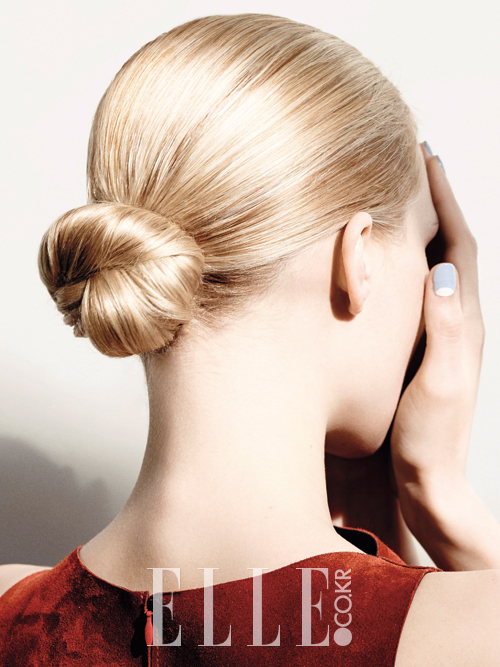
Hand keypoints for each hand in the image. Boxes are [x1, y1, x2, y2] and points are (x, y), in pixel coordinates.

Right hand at [390, 145, 484, 516]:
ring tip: (403, 197)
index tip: (427, 159)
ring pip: (435, 264)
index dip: (445, 200)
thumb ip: (444, 329)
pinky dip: (409, 260)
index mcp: (462, 323)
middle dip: (437, 200)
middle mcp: (456, 321)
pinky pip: (418, 289)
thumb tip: (441, 271)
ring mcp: (438, 334)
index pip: (458, 246)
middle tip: (414, 164)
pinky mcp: (420, 346)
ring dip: (425, 225)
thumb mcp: (439, 384)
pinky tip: (389, 258)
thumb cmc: (429, 439)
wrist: (426, 480)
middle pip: (451, 245)